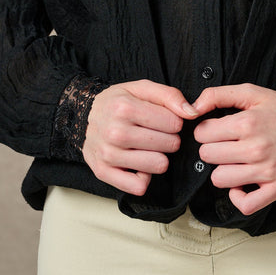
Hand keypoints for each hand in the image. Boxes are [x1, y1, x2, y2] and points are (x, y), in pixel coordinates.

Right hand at [82, 80, 197, 196]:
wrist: (83, 116)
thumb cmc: (117, 102)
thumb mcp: (141, 88)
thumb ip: (170, 96)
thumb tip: (192, 113)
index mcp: (124, 107)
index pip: (174, 123)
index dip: (174, 122)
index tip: (163, 120)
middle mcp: (115, 132)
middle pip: (169, 144)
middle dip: (168, 139)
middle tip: (155, 134)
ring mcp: (108, 154)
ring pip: (158, 165)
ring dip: (158, 158)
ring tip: (148, 148)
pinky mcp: (103, 173)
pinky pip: (139, 186)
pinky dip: (143, 177)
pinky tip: (138, 164)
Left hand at [192, 83, 275, 215]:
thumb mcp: (251, 92)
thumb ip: (218, 94)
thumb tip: (192, 107)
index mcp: (246, 123)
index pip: (202, 134)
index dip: (206, 130)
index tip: (217, 130)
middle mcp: (255, 148)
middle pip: (207, 156)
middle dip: (213, 149)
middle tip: (226, 145)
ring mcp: (266, 171)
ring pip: (219, 179)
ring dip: (223, 170)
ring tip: (234, 162)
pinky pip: (245, 205)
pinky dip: (238, 197)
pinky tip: (240, 184)